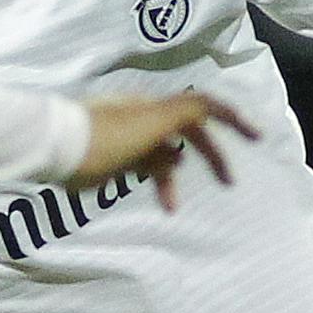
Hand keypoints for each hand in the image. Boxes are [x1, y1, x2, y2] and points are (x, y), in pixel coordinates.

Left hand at [74, 91, 254, 205]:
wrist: (56, 149)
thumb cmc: (105, 137)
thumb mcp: (151, 122)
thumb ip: (186, 112)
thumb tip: (214, 109)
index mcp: (157, 107)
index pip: (204, 107)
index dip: (233, 119)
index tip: (257, 137)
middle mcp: (146, 117)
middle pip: (188, 132)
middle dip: (211, 156)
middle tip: (228, 182)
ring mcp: (128, 137)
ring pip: (163, 157)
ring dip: (171, 180)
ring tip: (171, 206)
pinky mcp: (113, 157)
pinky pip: (142, 168)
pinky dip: (152, 183)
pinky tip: (153, 199)